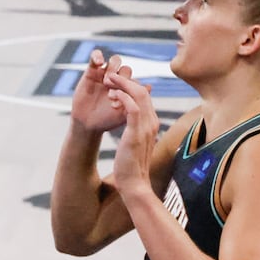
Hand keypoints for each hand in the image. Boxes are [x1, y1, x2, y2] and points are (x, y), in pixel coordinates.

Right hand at [68, 50, 128, 133]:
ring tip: (106, 83)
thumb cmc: (107, 120)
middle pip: (126, 70)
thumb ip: (135, 101)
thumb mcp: (124, 114)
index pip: (134, 81)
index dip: (128, 91)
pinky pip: (96, 56)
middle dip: (121, 81)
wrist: (87, 124)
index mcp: (128, 89)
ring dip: (113, 70)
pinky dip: (98, 56)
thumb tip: (149, 87)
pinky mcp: (91, 72)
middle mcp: (118, 80)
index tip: (116, 106)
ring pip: (115, 61)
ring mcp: (105, 75)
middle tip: (110, 96)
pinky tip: (99, 62)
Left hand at [105, 70, 158, 198]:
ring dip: (122, 84)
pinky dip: (123, 97)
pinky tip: (113, 95)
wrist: (134, 184)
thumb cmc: (132, 165)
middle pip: (143, 91)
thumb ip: (137, 130)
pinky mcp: (136, 133)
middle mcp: (152, 122)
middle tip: (110, 76)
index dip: (130, 86)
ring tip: (108, 81)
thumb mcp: (136, 143)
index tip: (116, 83)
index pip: (145, 96)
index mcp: (152, 123)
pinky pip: (132, 107)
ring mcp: (146, 127)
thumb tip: (132, 122)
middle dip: (125, 80)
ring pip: (139, 95)